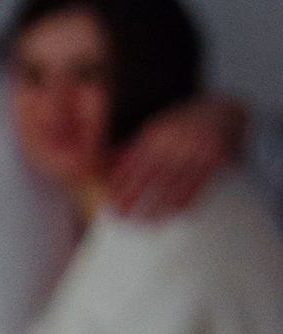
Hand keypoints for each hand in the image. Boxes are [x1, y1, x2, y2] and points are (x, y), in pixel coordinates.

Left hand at [107, 92, 245, 220]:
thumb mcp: (158, 128)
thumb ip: (135, 147)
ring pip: (173, 185)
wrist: (228, 109)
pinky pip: (198, 185)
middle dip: (132, 199)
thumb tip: (106, 164)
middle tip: (119, 219)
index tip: (109, 203)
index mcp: (157, 133)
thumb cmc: (184, 126)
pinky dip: (182, 203)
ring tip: (144, 224)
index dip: (120, 184)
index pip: (133, 162)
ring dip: (157, 207)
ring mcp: (197, 148)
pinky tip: (171, 216)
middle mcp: (176, 140)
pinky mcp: (217, 156)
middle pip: (149, 176)